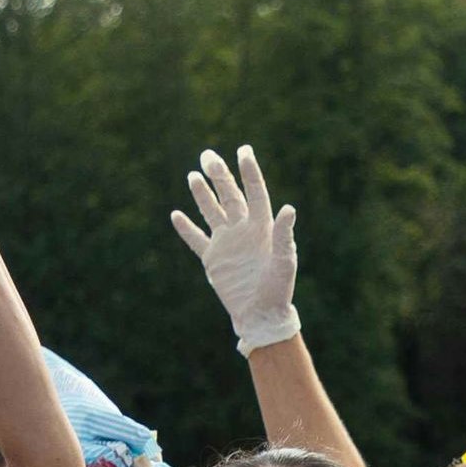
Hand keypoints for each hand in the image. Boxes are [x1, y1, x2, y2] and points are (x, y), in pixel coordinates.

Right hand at [173, 145, 301, 353]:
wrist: (261, 315)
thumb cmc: (278, 290)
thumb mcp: (285, 262)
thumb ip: (284, 236)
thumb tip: (289, 208)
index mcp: (262, 228)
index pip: (255, 193)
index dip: (249, 172)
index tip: (243, 151)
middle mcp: (243, 230)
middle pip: (229, 196)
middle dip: (219, 175)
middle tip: (207, 155)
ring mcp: (226, 243)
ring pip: (212, 211)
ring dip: (202, 194)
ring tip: (193, 174)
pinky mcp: (213, 259)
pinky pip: (196, 240)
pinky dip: (186, 228)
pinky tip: (176, 214)